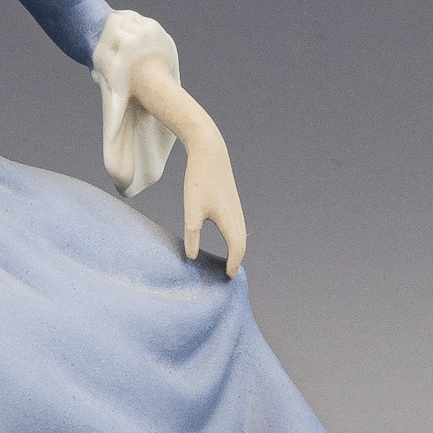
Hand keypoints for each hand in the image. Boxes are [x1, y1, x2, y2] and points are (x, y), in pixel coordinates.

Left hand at [182, 128, 246, 277]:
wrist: (210, 153)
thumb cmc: (199, 181)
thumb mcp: (192, 211)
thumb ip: (192, 236)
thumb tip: (192, 257)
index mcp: (230, 221)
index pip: (236, 250)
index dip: (233, 265)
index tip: (229, 279)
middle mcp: (238, 216)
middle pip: (241, 245)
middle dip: (237, 261)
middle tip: (229, 277)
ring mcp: (236, 208)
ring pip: (240, 235)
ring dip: (237, 251)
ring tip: (229, 264)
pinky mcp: (232, 202)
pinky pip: (237, 226)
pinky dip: (235, 239)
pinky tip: (227, 241)